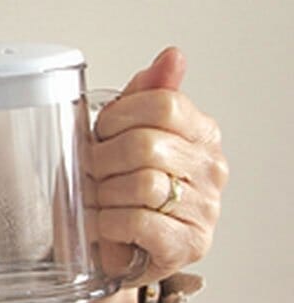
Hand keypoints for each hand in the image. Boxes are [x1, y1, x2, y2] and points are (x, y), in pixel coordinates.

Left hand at [86, 48, 227, 285]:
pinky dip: (109, 222)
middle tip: (91, 172)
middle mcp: (211, 169)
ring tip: (96, 199)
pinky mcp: (187, 245)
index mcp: (201, 133)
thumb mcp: (124, 132)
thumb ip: (145, 94)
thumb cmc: (117, 184)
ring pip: (142, 183)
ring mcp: (205, 210)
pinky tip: (104, 224)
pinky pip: (139, 222)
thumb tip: (173, 56)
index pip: (164, 103)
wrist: (112, 245)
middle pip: (146, 144)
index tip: (102, 132)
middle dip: (103, 159)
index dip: (120, 116)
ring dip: (103, 193)